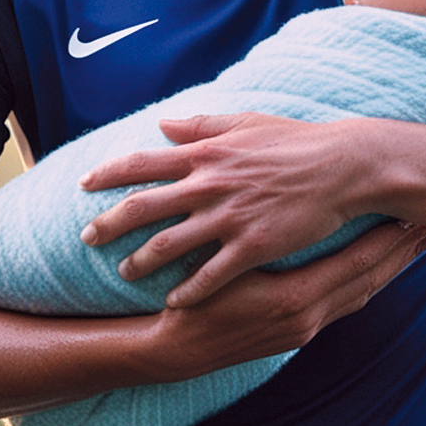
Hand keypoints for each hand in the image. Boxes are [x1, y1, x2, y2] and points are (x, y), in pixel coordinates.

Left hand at [79, 112, 374, 306]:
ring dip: (139, 261)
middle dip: (108, 224)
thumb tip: (163, 123)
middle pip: (142, 207)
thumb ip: (201, 125)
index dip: (108, 173)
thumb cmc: (296, 141)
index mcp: (205, 154)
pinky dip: (188, 290)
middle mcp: (209, 185)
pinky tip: (174, 302)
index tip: (83, 184)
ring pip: (168, 244)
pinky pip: (210, 274)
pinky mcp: (252, 245)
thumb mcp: (246, 123)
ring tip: (122, 273)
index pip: (142, 163)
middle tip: (85, 238)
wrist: (342, 167)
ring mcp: (229, 217)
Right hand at [148, 220, 425, 378]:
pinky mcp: (300, 331)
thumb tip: (282, 199)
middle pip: (371, 279)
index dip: (390, 240)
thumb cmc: (193, 302)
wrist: (176, 351)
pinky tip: (379, 266)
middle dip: (404, 253)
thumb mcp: (219, 266)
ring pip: (363, 292)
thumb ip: (250, 235)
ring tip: (417, 241)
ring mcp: (308, 327)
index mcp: (295, 297)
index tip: (417, 217)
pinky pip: (347, 301)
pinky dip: (367, 280)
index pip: (358, 263)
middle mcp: (310, 316)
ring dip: (391, 267)